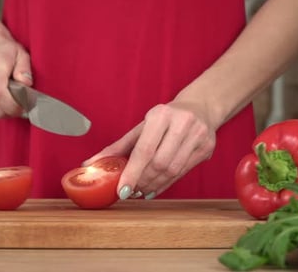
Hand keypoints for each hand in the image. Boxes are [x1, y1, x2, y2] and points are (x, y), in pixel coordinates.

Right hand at [0, 26, 31, 117]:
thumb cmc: (4, 47)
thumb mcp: (21, 53)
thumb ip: (25, 70)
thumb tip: (26, 86)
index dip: (14, 107)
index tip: (26, 106)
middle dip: (12, 111)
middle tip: (22, 103)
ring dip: (4, 107)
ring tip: (10, 93)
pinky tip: (0, 90)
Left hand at [83, 102, 216, 199]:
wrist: (200, 107)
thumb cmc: (165, 118)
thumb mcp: (141, 127)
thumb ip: (118, 147)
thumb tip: (90, 164)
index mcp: (161, 115)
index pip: (144, 149)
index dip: (132, 172)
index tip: (122, 190)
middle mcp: (182, 123)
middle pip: (159, 163)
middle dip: (142, 180)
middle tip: (131, 191)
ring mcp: (198, 136)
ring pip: (172, 170)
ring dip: (154, 184)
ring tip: (141, 190)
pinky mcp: (207, 148)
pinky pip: (183, 172)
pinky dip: (166, 183)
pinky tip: (155, 187)